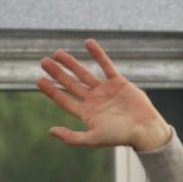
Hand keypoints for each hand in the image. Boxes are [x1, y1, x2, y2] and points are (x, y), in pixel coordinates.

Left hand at [36, 40, 173, 152]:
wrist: (144, 129)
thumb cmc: (119, 137)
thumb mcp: (93, 139)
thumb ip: (71, 137)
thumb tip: (50, 131)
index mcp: (86, 113)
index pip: (63, 99)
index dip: (50, 90)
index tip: (38, 80)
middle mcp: (93, 100)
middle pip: (70, 84)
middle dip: (57, 73)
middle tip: (43, 61)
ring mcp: (104, 90)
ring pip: (84, 73)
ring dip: (71, 63)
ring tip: (58, 53)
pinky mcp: (118, 82)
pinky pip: (106, 65)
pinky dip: (97, 54)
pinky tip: (88, 42)